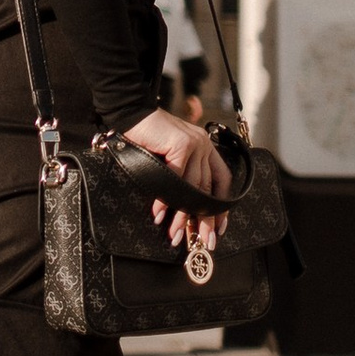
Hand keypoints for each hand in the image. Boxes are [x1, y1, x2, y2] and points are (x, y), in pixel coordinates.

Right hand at [122, 102, 231, 246]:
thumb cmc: (148, 136)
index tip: (219, 228)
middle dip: (204, 220)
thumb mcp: (171, 156)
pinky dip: (166, 200)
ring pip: (192, 189)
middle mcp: (204, 146)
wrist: (132, 113)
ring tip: (175, 234)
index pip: (222, 180)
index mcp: (205, 148)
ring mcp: (195, 145)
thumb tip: (184, 207)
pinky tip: (159, 214)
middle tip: (203, 241)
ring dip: (181, 216)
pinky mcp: (182, 145)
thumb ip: (182, 174)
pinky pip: (175, 180)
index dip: (222, 206)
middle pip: (208, 190)